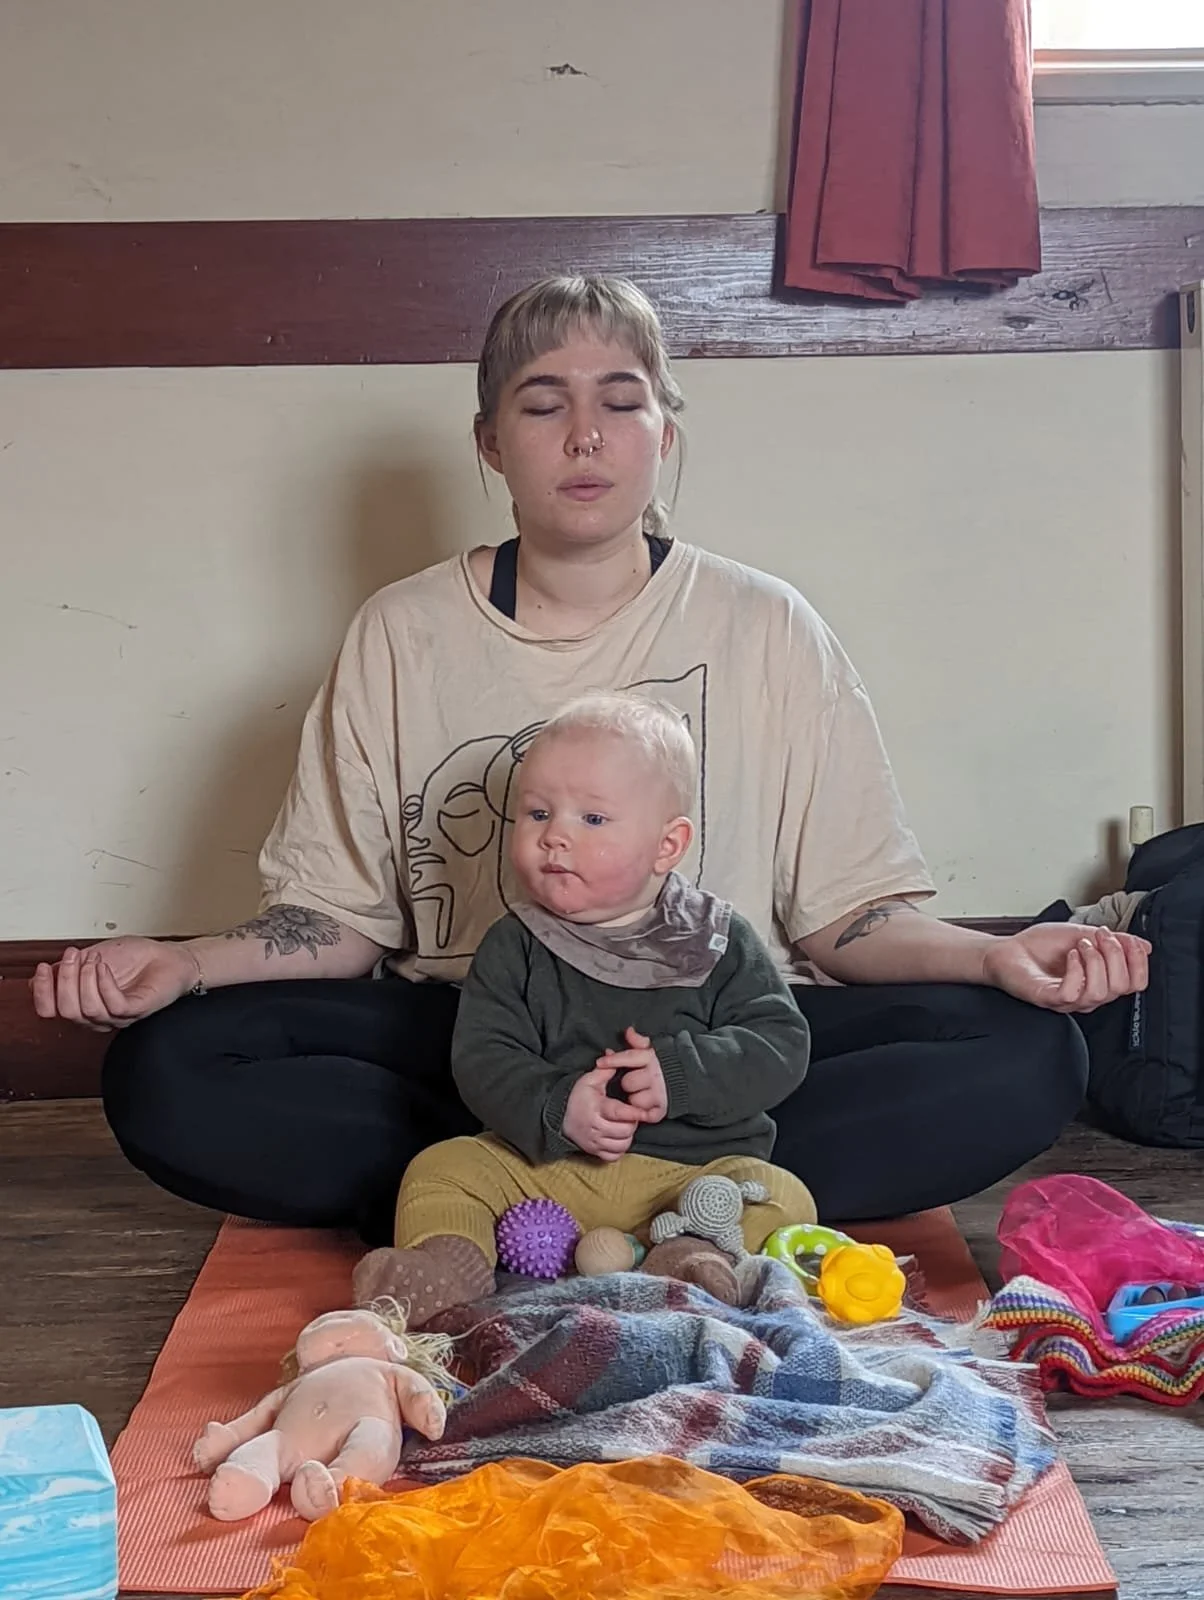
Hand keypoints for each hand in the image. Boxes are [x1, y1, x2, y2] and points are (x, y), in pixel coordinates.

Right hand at [29, 937, 198, 1031]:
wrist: (168, 957)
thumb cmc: (134, 959)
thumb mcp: (89, 958)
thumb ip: (65, 969)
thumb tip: (38, 978)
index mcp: (82, 1004)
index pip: (49, 1011)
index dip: (41, 992)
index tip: (43, 967)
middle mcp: (97, 1015)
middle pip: (66, 1011)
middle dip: (65, 979)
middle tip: (73, 955)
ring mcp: (117, 1016)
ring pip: (87, 1010)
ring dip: (85, 978)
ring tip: (94, 958)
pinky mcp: (136, 1011)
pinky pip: (113, 1006)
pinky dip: (104, 983)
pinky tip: (105, 967)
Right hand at [562, 1064, 642, 1161]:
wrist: (558, 1116)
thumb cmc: (576, 1096)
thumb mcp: (589, 1080)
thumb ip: (606, 1070)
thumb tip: (615, 1056)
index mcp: (596, 1108)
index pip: (619, 1113)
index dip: (634, 1113)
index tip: (643, 1111)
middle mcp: (595, 1127)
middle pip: (625, 1131)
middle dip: (632, 1123)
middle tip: (631, 1115)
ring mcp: (594, 1142)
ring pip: (621, 1145)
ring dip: (627, 1136)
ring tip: (625, 1125)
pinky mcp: (593, 1151)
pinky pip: (613, 1156)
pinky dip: (619, 1149)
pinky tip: (618, 1138)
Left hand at [600, 1027, 668, 1123]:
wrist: (695, 1079)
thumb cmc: (671, 1063)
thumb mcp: (656, 1049)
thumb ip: (640, 1041)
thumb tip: (628, 1032)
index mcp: (652, 1059)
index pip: (628, 1058)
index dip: (612, 1060)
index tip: (600, 1062)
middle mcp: (655, 1076)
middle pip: (627, 1083)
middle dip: (629, 1083)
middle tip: (638, 1081)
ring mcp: (660, 1094)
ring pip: (634, 1100)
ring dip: (636, 1099)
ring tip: (645, 1094)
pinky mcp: (663, 1109)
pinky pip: (644, 1115)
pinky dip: (644, 1112)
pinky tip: (648, 1106)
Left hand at [981, 923, 1149, 1013]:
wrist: (1007, 950)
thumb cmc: (1040, 946)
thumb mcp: (1083, 934)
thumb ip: (1113, 940)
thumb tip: (1143, 945)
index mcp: (1100, 980)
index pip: (1135, 984)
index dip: (1138, 962)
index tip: (1128, 940)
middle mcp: (1088, 994)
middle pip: (1122, 987)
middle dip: (1117, 955)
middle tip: (1100, 937)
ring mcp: (1069, 999)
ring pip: (1101, 992)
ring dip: (1095, 960)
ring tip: (1080, 945)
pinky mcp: (1049, 998)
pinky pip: (1073, 994)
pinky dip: (1076, 970)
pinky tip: (1069, 956)